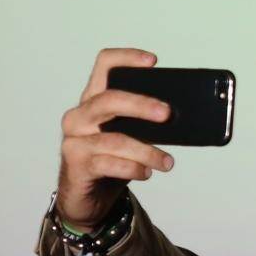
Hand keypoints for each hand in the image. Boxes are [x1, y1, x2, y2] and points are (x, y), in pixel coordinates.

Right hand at [55, 47, 175, 229]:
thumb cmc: (111, 160)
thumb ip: (145, 124)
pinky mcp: (76, 165)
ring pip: (114, 139)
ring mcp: (75, 140)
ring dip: (146, 151)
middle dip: (140, 105)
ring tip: (167, 162)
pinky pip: (108, 163)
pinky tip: (147, 172)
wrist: (87, 196)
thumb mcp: (130, 136)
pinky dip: (132, 168)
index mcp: (94, 100)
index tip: (153, 61)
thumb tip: (180, 120)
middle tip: (167, 114)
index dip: (126, 58)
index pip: (103, 66)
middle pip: (108, 99)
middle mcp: (80, 116)